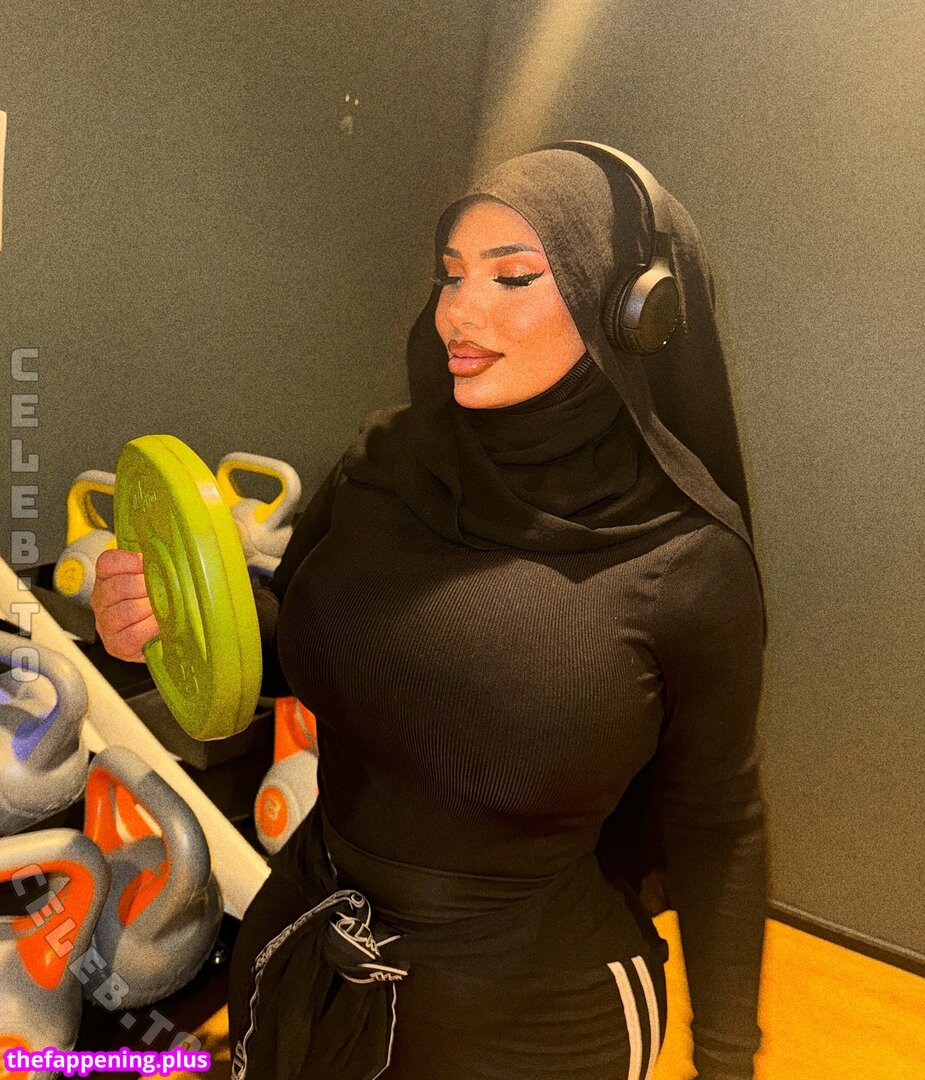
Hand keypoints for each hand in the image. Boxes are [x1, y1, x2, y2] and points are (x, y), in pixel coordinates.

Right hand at [89, 548, 159, 662]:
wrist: (156, 640)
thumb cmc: (153, 607)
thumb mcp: (150, 581)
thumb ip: (153, 567)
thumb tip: (171, 556)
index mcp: (106, 580)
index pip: (108, 563)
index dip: (130, 561)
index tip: (146, 564)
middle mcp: (100, 601)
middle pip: (118, 586)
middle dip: (145, 586)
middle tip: (162, 589)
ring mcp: (106, 624)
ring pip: (126, 611)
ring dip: (150, 608)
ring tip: (163, 608)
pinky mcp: (116, 645)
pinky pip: (133, 634)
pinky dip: (151, 627)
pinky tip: (160, 624)